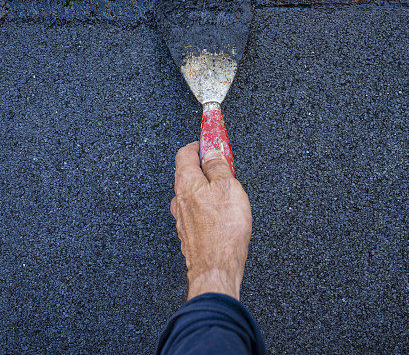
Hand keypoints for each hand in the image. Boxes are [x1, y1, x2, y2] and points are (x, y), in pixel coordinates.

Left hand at [170, 142, 251, 300]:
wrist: (217, 268)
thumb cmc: (223, 230)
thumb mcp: (228, 186)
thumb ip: (219, 166)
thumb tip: (212, 152)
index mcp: (186, 183)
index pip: (185, 153)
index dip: (198, 144)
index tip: (210, 142)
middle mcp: (179, 199)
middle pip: (188, 174)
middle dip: (205, 167)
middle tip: (223, 166)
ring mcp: (182, 219)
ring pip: (192, 195)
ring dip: (207, 188)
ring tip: (227, 192)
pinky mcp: (189, 234)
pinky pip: (196, 212)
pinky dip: (207, 206)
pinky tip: (221, 214)